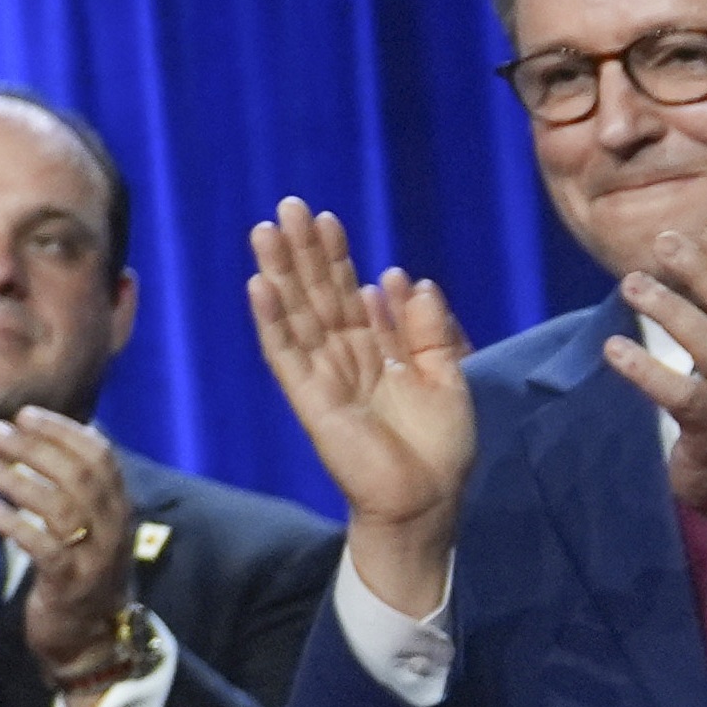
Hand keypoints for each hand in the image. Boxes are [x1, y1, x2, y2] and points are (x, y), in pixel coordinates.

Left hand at [0, 406, 137, 692]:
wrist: (92, 639)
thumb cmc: (81, 572)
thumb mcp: (87, 526)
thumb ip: (71, 485)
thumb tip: (39, 436)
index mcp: (118, 508)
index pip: (100, 456)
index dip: (62, 430)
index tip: (25, 414)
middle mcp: (113, 529)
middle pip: (77, 476)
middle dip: (33, 447)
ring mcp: (94, 558)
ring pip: (60, 507)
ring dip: (16, 480)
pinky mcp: (70, 585)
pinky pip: (44, 547)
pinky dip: (14, 524)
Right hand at [243, 203, 475, 609]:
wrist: (428, 501)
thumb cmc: (441, 447)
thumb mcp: (448, 377)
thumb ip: (429, 331)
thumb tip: (405, 279)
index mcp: (375, 351)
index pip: (349, 293)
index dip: (337, 258)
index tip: (328, 219)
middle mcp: (343, 356)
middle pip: (316, 293)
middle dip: (302, 251)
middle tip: (288, 206)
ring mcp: (321, 374)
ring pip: (295, 313)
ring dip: (279, 271)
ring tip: (266, 230)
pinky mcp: (308, 397)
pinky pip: (284, 352)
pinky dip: (270, 319)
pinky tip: (258, 285)